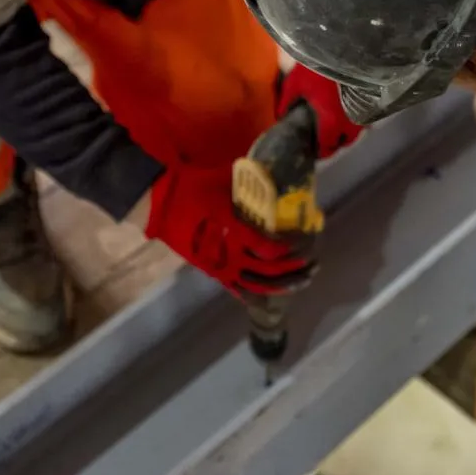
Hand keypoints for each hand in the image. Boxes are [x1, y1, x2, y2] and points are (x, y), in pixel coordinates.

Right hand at [145, 164, 313, 297]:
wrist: (162, 201)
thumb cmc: (197, 186)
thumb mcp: (229, 182)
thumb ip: (255, 187)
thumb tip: (282, 180)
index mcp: (234, 232)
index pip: (270, 250)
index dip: (292, 248)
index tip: (307, 238)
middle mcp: (229, 255)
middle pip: (269, 273)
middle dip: (294, 271)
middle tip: (313, 264)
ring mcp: (219, 267)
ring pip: (256, 286)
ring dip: (282, 285)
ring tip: (301, 280)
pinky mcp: (212, 272)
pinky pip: (237, 289)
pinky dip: (256, 294)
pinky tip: (272, 294)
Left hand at [279, 64, 361, 158]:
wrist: (342, 48)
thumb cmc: (316, 68)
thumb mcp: (294, 84)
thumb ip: (287, 103)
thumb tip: (281, 117)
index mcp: (331, 123)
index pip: (327, 148)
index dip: (320, 152)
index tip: (313, 149)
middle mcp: (350, 122)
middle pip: (346, 141)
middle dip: (335, 142)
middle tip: (324, 136)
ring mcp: (363, 110)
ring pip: (357, 128)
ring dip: (347, 129)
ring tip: (336, 122)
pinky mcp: (370, 97)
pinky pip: (363, 114)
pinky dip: (355, 115)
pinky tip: (346, 107)